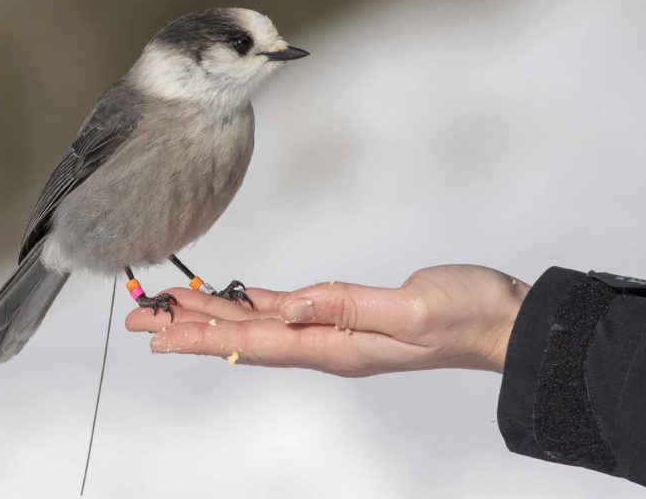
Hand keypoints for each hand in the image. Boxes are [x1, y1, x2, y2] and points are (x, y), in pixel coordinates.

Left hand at [125, 265, 528, 375]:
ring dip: (218, 316)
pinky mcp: (352, 317)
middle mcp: (330, 345)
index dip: (205, 335)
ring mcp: (340, 334)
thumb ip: (346, 305)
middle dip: (193, 327)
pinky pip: (291, 313)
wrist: (501, 321)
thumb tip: (286, 305)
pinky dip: (259, 306)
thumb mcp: (409, 308)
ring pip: (263, 325)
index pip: (256, 342)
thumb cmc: (464, 313)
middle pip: (247, 337)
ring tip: (176, 308)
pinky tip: (244, 300)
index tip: (159, 332)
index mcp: (339, 346)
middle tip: (145, 320)